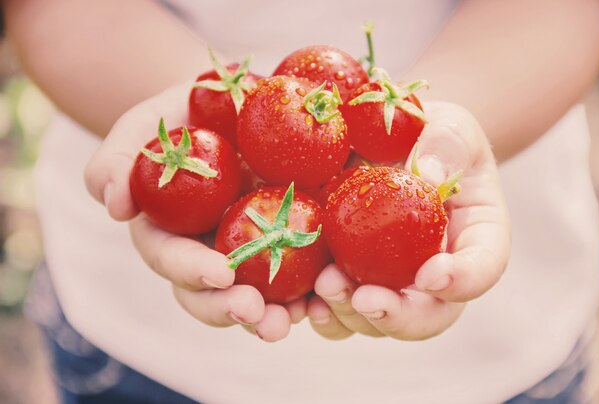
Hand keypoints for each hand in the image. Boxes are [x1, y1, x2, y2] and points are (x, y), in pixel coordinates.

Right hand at [84, 82, 304, 341]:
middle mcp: (208, 252)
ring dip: (274, 315)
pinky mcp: (290, 244)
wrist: (239, 104)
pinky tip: (331, 293)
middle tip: (258, 314)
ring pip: (257, 297)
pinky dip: (315, 290)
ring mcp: (251, 253)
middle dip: (231, 309)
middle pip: (212, 295)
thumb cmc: (186, 115)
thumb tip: (113, 205)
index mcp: (171, 233)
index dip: (191, 271)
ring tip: (296, 317)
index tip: (220, 274)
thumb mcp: (147, 125)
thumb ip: (121, 159)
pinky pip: (303, 275)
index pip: (172, 259)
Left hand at [308, 101, 510, 339]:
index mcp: (473, 238)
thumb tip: (428, 175)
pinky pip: (335, 310)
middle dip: (396, 316)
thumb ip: (447, 145)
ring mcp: (389, 282)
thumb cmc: (429, 136)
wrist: (390, 144)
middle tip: (365, 298)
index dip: (462, 281)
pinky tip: (300, 298)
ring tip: (325, 287)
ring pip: (375, 321)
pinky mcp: (348, 277)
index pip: (481, 269)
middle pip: (427, 316)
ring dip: (349, 314)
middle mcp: (433, 275)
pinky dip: (319, 310)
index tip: (431, 275)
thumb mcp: (450, 127)